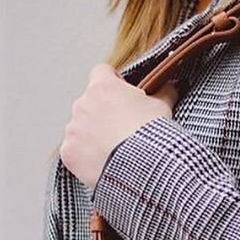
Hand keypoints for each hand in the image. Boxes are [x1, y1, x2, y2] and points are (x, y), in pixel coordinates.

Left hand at [59, 63, 180, 190]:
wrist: (141, 167)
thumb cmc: (150, 134)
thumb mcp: (162, 106)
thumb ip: (163, 91)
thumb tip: (171, 85)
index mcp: (103, 87)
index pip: (101, 72)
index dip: (113, 82)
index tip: (122, 94)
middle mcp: (82, 104)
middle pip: (90, 102)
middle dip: (103, 112)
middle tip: (122, 128)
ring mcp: (73, 129)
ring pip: (80, 127)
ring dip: (92, 134)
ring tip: (113, 149)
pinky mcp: (68, 152)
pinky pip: (74, 150)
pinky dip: (85, 156)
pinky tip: (102, 162)